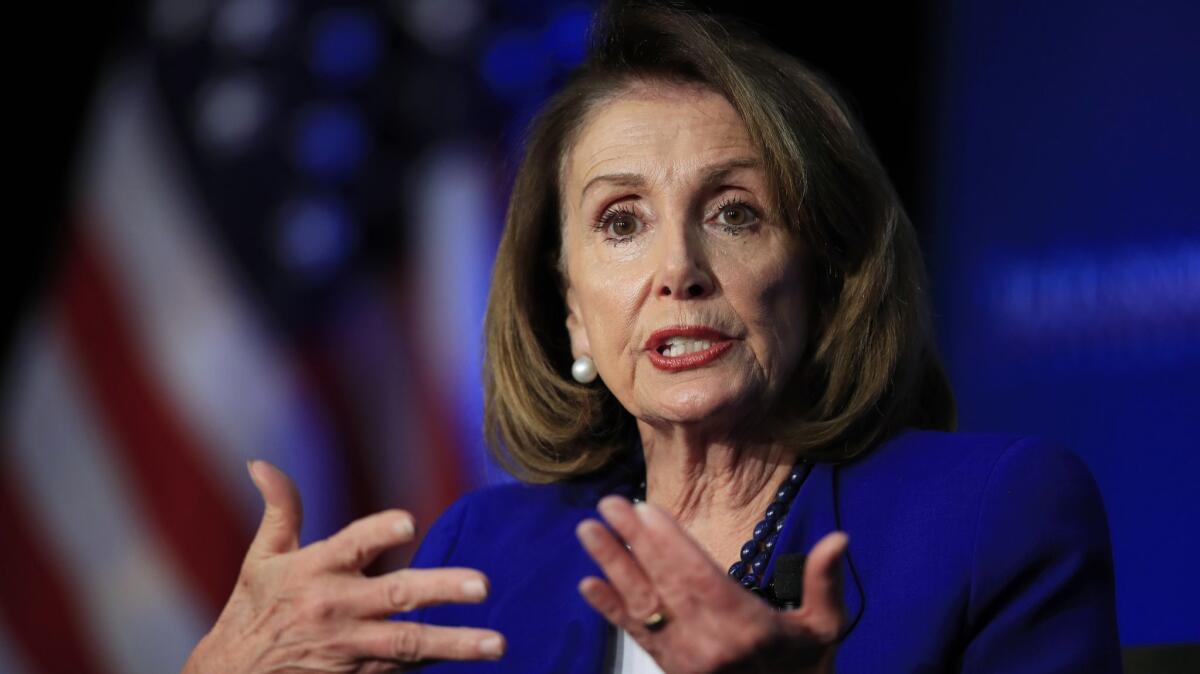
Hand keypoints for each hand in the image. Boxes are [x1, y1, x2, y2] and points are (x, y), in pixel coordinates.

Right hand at [182, 460, 505, 672]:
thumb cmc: (253, 610)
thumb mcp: (262, 558)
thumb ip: (280, 509)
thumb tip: (261, 462)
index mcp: (314, 570)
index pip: (350, 545)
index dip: (378, 533)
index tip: (409, 522)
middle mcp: (334, 607)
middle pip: (395, 597)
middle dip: (441, 590)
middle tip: (483, 585)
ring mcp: (348, 647)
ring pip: (408, 644)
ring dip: (455, 643)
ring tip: (497, 643)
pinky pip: (403, 668)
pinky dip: (435, 661)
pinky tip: (473, 659)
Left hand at [575, 495, 847, 673]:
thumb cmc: (805, 669)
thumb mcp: (824, 629)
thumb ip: (825, 583)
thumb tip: (838, 539)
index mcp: (744, 629)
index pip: (698, 577)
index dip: (669, 542)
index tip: (645, 508)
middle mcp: (707, 645)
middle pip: (663, 583)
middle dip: (632, 542)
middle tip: (606, 505)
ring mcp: (684, 661)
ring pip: (643, 606)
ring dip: (612, 566)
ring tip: (587, 531)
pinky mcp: (671, 670)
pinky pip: (637, 636)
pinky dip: (610, 610)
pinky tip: (588, 584)